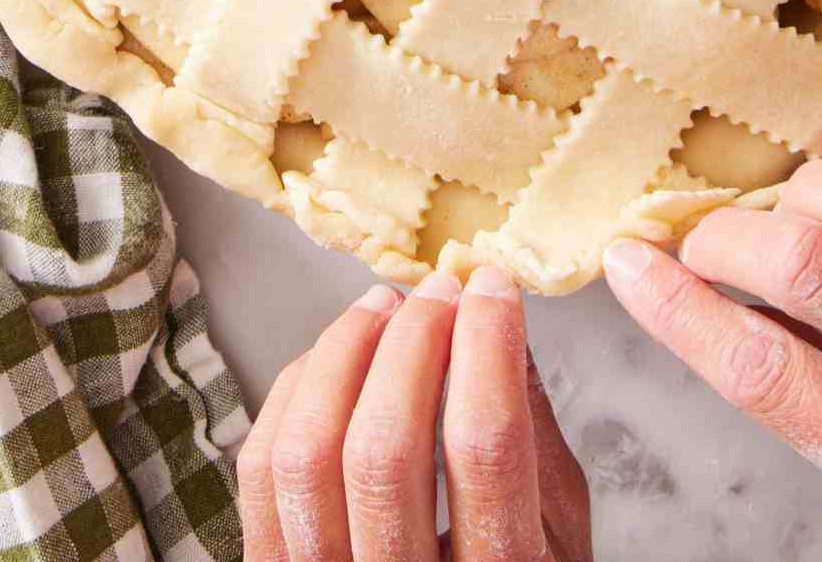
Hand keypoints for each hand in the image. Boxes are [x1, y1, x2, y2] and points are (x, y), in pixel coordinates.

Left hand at [238, 265, 591, 560]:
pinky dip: (294, 392)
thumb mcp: (560, 533)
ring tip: (384, 306)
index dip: (486, 346)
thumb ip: (537, 438)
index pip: (484, 449)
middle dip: (412, 342)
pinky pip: (261, 472)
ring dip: (345, 354)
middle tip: (439, 291)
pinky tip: (335, 357)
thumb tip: (503, 325)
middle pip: (384, 448)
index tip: (491, 288)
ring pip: (308, 455)